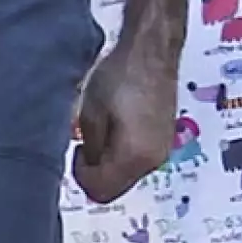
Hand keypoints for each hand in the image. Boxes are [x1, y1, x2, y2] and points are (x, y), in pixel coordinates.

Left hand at [72, 39, 179, 204]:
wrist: (151, 52)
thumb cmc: (123, 73)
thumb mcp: (90, 112)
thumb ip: (89, 147)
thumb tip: (90, 162)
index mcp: (135, 156)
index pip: (101, 191)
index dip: (82, 175)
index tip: (77, 151)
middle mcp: (153, 160)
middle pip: (116, 189)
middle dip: (96, 172)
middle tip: (85, 143)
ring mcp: (162, 152)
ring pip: (126, 176)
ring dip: (109, 163)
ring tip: (102, 130)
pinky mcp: (164, 142)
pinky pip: (138, 163)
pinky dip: (122, 154)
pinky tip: (117, 128)